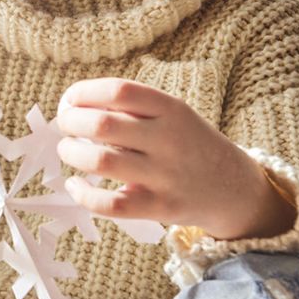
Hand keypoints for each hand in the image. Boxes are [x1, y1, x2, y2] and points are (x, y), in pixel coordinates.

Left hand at [55, 78, 294, 239]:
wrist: (234, 188)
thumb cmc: (190, 145)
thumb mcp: (173, 115)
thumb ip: (133, 109)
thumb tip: (74, 106)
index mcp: (171, 109)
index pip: (118, 91)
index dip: (84, 92)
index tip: (70, 99)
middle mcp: (169, 139)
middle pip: (103, 125)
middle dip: (71, 122)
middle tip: (64, 125)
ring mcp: (166, 176)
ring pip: (102, 162)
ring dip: (72, 153)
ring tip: (68, 150)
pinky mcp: (161, 208)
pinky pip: (112, 204)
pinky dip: (84, 194)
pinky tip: (75, 185)